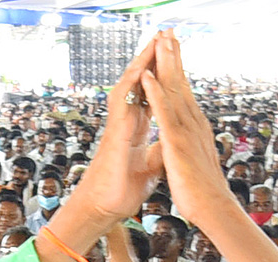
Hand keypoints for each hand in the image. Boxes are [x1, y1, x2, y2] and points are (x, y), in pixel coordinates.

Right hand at [66, 37, 163, 223]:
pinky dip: (132, 83)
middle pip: (142, 83)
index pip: (151, 96)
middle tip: (165, 36)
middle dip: (153, 60)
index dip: (162, 77)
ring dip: (143, 61)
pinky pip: (123, 100)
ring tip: (155, 39)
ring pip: (131, 85)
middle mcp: (126, 122)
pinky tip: (142, 66)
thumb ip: (161, 151)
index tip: (173, 59)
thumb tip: (172, 145)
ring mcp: (118, 124)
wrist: (104, 209)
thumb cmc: (122, 192)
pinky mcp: (114, 132)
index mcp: (136, 130)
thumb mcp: (152, 168)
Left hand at [139, 31, 234, 229]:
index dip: (177, 70)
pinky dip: (156, 92)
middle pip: (181, 83)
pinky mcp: (177, 143)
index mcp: (193, 127)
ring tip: (160, 39)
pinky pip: (164, 113)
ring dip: (166, 63)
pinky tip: (148, 75)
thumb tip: (186, 144)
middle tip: (168, 31)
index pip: (183, 92)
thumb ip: (188, 147)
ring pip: (174, 90)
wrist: (213, 209)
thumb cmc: (202, 192)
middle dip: (174, 56)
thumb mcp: (192, 162)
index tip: (172, 50)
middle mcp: (193, 123)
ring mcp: (186, 131)